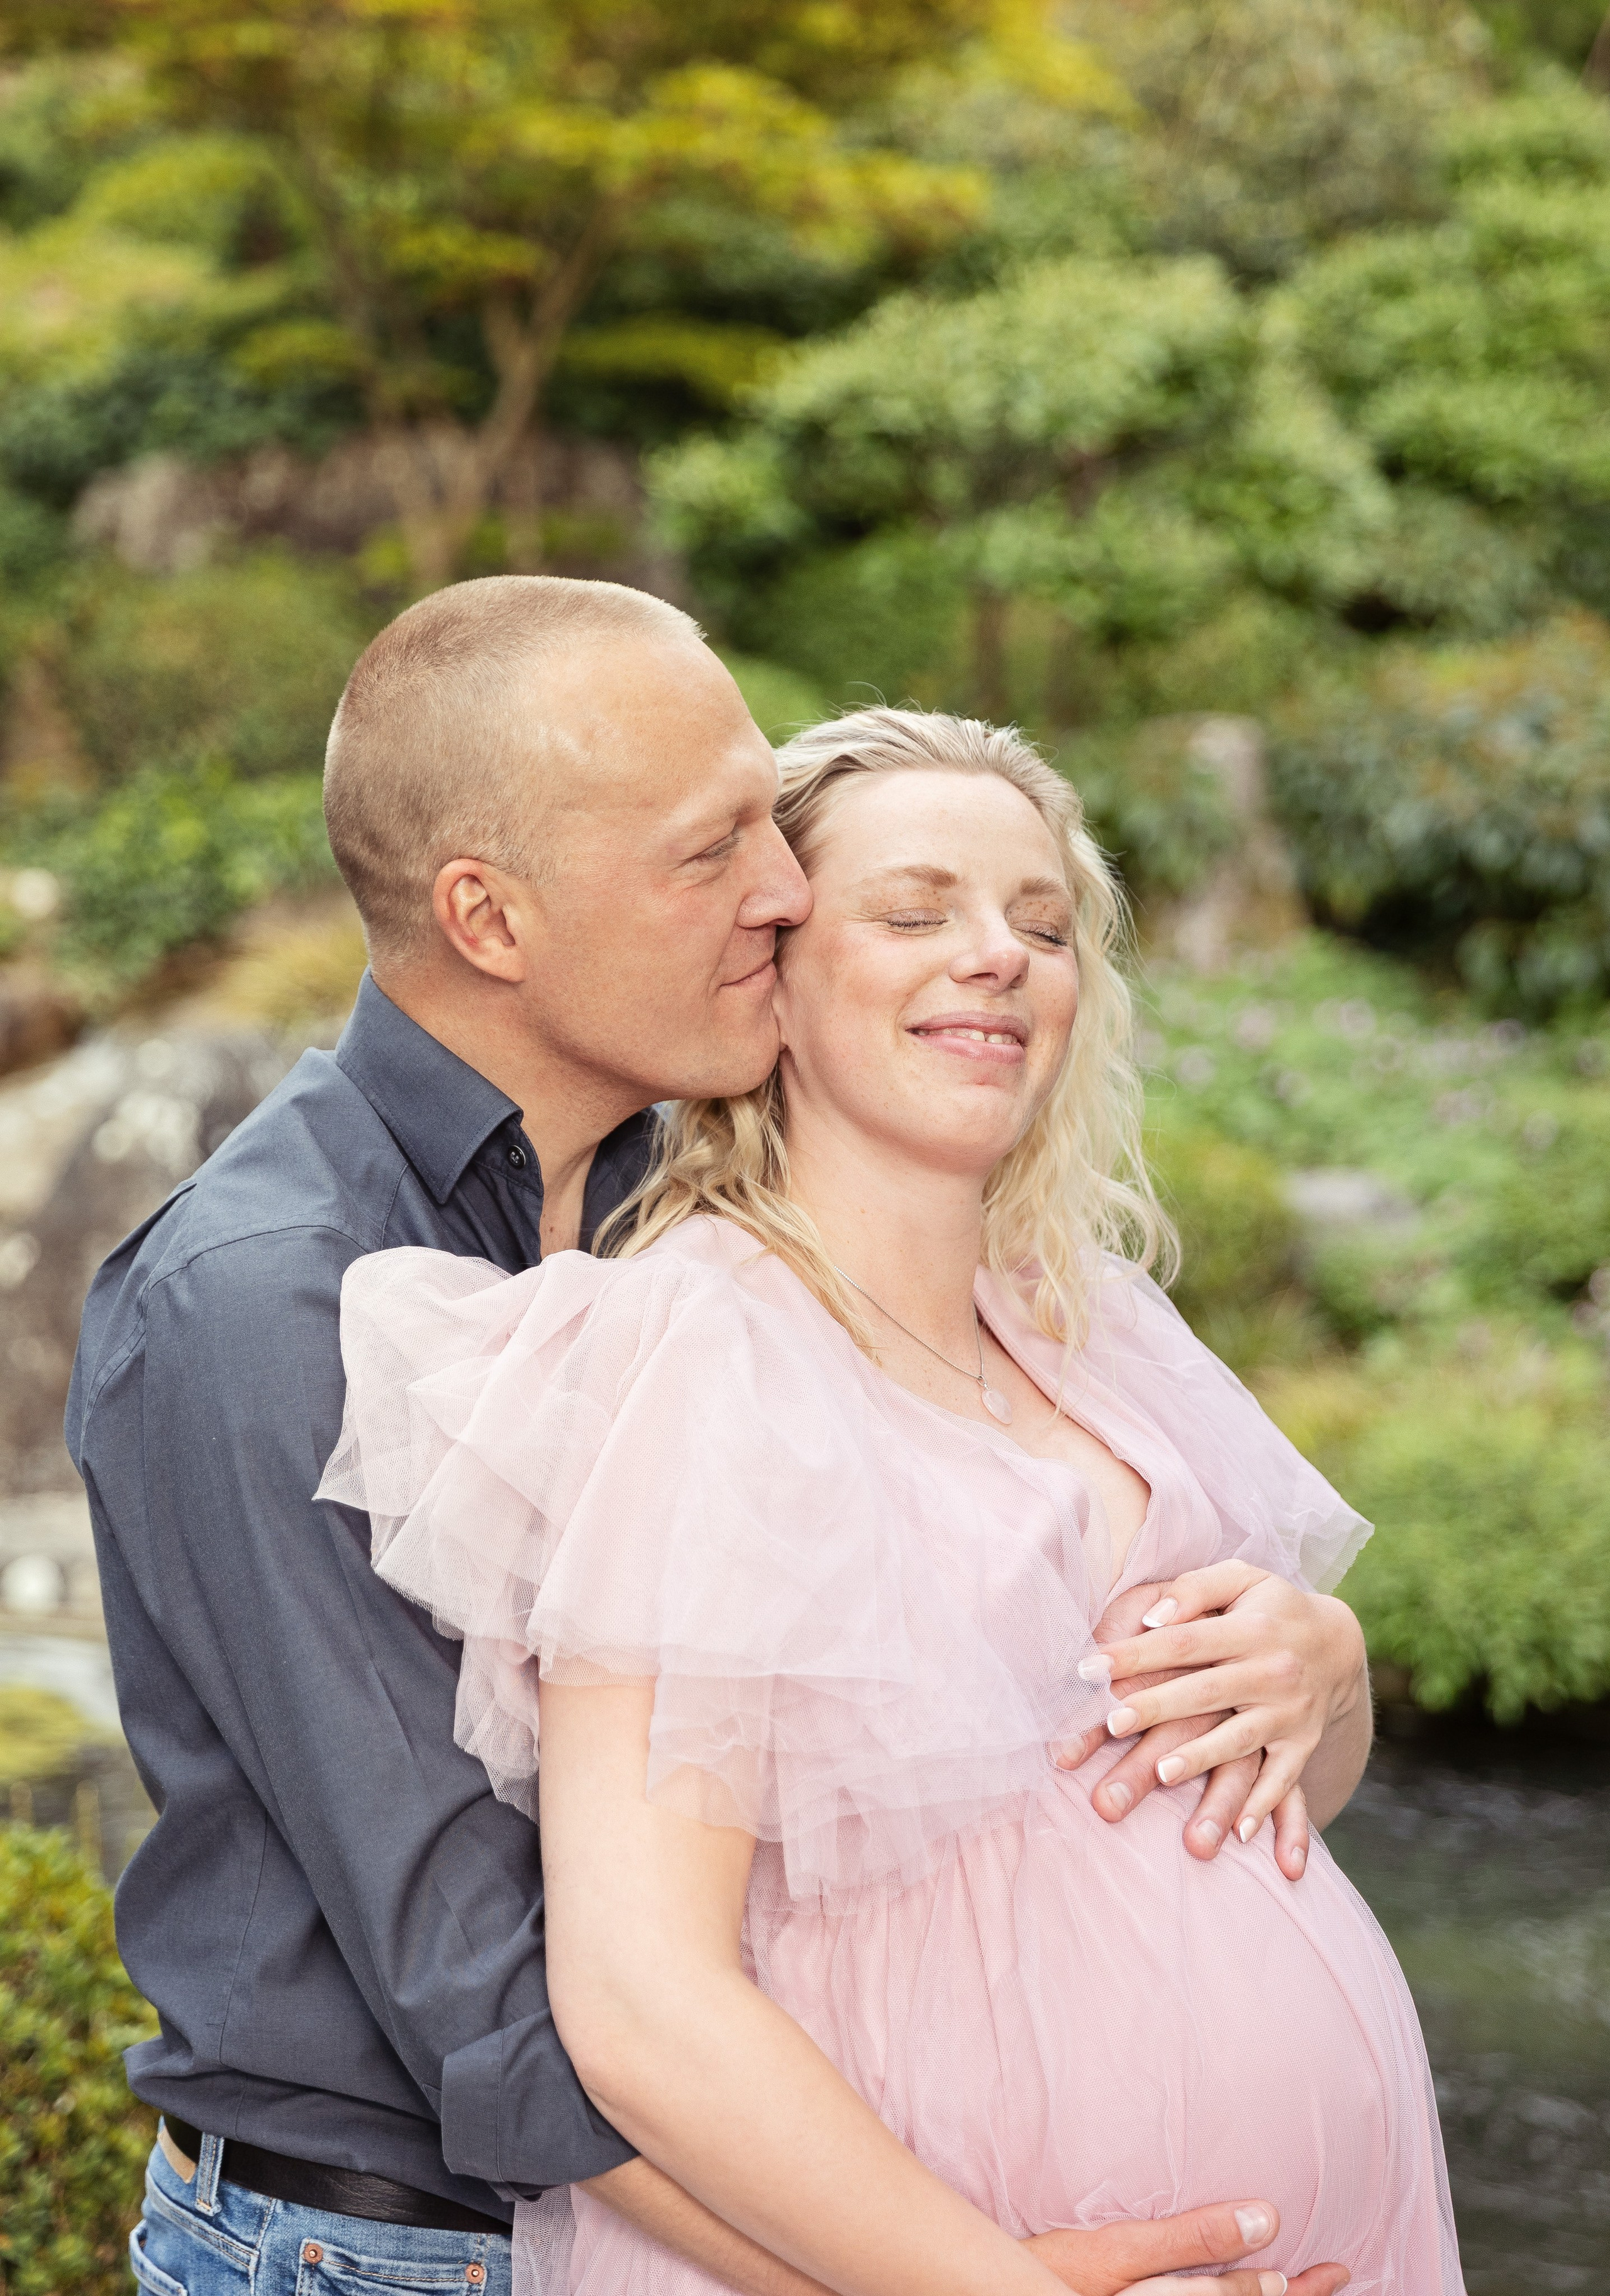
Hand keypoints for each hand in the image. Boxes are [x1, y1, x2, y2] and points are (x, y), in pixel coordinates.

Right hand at [1023, 2195, 1347, 2295]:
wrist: (1003, 2290)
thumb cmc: (1058, 2270)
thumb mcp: (1123, 2252)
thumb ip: (1193, 2240)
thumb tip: (1266, 2220)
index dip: (1297, 2292)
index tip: (1332, 2272)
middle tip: (1335, 2277)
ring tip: (1294, 2284)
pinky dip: (1222, 2293)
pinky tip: (1228, 2284)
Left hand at [1093, 1563, 1367, 1851]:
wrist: (1338, 1644)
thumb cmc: (1270, 1607)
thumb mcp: (1242, 1579)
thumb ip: (1195, 1589)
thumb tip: (1152, 1617)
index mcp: (1250, 1628)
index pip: (1183, 1642)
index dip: (1136, 1654)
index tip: (1088, 1668)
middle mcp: (1272, 1671)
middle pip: (1205, 1692)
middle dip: (1158, 1707)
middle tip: (1112, 1722)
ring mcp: (1289, 1712)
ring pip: (1240, 1739)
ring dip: (1202, 1758)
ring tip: (1163, 1773)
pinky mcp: (1301, 1744)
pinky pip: (1284, 1779)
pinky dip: (1264, 1807)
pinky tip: (1238, 1832)